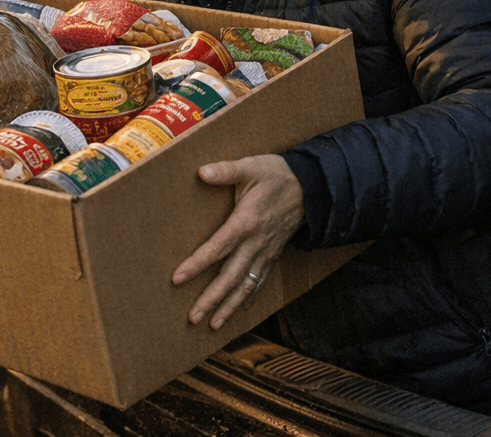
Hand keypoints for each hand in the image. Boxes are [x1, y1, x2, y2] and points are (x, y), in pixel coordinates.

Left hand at [171, 154, 303, 329]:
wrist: (312, 188)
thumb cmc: (277, 175)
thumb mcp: (251, 166)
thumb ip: (226, 170)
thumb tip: (202, 172)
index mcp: (246, 222)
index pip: (218, 247)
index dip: (197, 264)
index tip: (178, 278)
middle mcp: (256, 243)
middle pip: (231, 276)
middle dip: (212, 299)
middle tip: (193, 317)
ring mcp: (266, 252)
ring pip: (246, 285)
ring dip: (229, 306)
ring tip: (212, 325)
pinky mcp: (272, 255)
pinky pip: (260, 282)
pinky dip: (248, 299)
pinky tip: (237, 311)